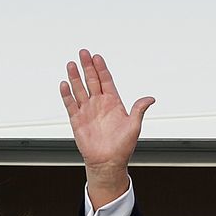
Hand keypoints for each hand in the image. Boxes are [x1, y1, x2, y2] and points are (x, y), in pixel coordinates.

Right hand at [59, 49, 154, 206]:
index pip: (106, 81)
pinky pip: (70, 105)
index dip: (101, 69)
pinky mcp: (77, 121)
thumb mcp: (134, 126)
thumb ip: (139, 110)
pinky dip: (67, 95)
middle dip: (87, 66)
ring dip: (75, 77)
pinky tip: (64, 84)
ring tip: (71, 64)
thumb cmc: (123, 147)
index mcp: (113, 103)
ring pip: (79, 90)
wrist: (108, 162)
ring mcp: (87, 111)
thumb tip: (150, 98)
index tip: (97, 57)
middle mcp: (99, 104)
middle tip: (83, 53)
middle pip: (91, 80)